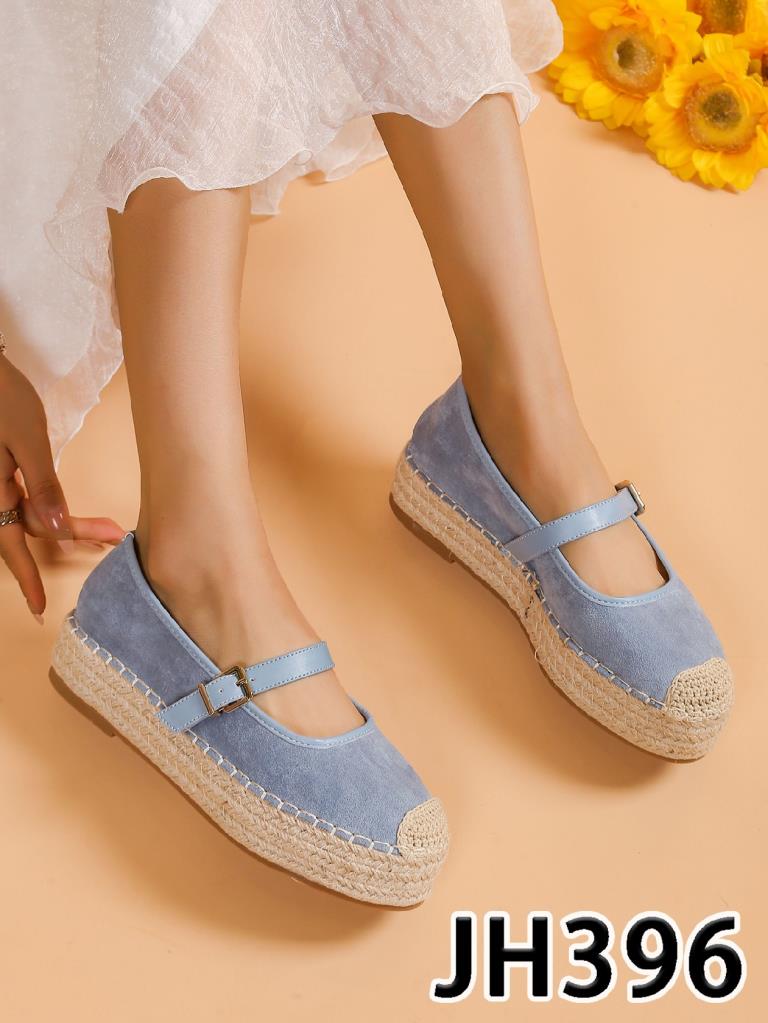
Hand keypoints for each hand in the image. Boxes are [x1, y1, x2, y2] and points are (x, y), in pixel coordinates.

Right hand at [0, 354, 124, 620]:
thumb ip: (43, 485)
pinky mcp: (3, 471)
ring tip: (103, 529)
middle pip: (30, 528)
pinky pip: (27, 499)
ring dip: (65, 523)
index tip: (39, 609)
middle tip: (111, 536)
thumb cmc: (1, 395)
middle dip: (71, 535)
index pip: (14, 545)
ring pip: (31, 514)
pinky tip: (72, 516)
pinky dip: (52, 507)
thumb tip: (56, 531)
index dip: (28, 579)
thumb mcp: (28, 440)